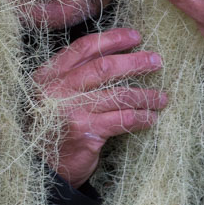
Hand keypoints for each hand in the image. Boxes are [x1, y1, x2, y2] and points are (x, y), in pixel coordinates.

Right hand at [33, 27, 166, 187]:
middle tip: (156, 61)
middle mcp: (58, 89)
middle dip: (135, 62)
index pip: (85, 48)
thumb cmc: (53, 127)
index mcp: (49, 74)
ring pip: (118, 94)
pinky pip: (123, 119)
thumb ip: (76, 76)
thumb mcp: (55, 95)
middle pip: (105, 67)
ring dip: (145, 95)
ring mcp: (72, 110)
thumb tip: (119, 56)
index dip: (113, 39)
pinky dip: (141, 118)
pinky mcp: (85, 132)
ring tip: (162, 97)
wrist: (41, 168)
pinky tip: (151, 118)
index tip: (135, 37)